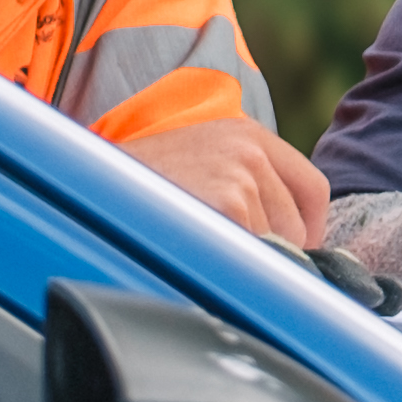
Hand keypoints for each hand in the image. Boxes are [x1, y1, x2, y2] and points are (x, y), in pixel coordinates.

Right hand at [135, 115, 335, 247]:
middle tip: (232, 258)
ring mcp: (241, 174)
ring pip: (276, 244)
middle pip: (298, 224)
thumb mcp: (202, 161)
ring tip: (199, 248)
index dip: (309, 228)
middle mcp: (251, 149)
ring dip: (245, 259)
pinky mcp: (228, 203)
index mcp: (249, 135)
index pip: (313, 188)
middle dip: (275, 251)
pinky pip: (252, 254)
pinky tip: (198, 257)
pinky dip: (232, 267)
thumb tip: (293, 243)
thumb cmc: (142, 183)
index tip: (295, 252)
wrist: (88, 184)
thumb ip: (246, 184)